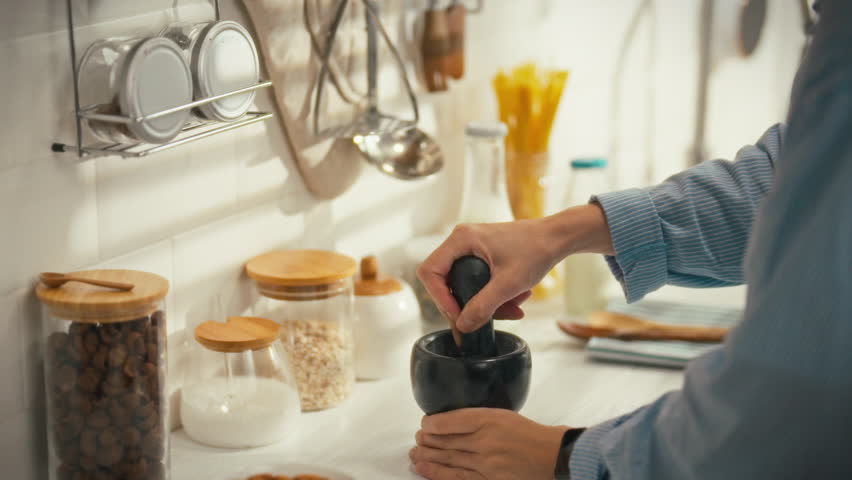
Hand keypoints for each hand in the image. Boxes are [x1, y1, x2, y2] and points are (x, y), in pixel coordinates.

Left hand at [411, 408, 568, 479]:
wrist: (553, 455)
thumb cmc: (530, 435)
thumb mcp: (503, 415)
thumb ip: (479, 417)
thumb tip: (449, 422)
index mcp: (490, 419)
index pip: (452, 419)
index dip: (433, 423)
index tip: (425, 423)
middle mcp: (486, 441)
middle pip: (447, 440)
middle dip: (428, 440)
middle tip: (417, 439)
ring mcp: (487, 463)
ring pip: (450, 459)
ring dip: (428, 457)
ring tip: (415, 454)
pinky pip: (459, 478)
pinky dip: (439, 474)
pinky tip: (425, 470)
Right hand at [417, 204, 612, 333]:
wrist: (559, 237)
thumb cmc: (537, 250)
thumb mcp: (509, 283)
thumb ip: (483, 306)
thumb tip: (463, 327)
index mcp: (461, 239)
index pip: (430, 272)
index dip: (439, 298)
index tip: (458, 316)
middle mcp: (462, 241)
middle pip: (445, 282)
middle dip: (466, 305)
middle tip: (480, 322)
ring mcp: (472, 248)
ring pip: (464, 285)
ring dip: (484, 303)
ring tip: (512, 310)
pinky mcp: (483, 256)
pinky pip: (478, 282)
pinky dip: (493, 296)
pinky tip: (516, 301)